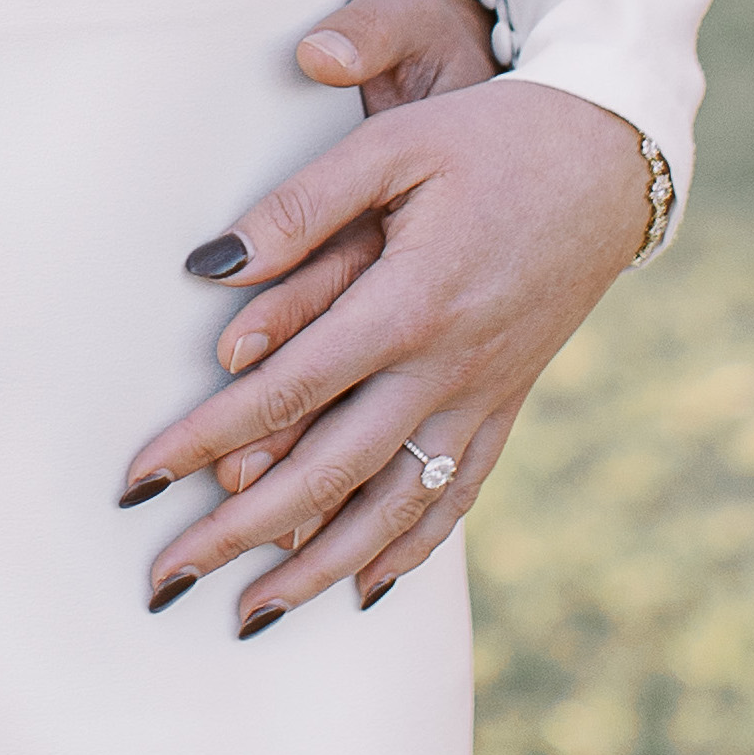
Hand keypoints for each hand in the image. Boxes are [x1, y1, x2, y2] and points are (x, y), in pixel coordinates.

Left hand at [120, 74, 651, 626]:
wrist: (612, 162)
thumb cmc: (491, 141)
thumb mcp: (392, 147)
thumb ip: (299, 207)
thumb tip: (209, 266)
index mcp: (407, 305)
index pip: (284, 392)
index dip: (205, 440)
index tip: (141, 482)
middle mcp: (445, 369)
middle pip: (327, 473)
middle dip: (240, 534)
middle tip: (167, 579)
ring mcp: (481, 396)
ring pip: (392, 505)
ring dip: (318, 565)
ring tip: (253, 613)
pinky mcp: (506, 404)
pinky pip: (454, 494)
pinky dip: (408, 547)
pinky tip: (365, 585)